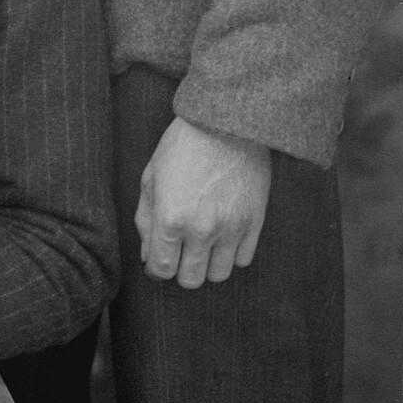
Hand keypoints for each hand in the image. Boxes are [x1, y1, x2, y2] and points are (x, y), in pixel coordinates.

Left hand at [134, 114, 272, 287]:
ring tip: (202, 246)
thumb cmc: (182, 146)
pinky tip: (223, 236)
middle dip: (181, 270)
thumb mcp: (151, 177)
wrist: (227, 123)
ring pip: (219, 275)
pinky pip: (243, 259)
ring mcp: (232, 228)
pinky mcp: (256, 222)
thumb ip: (146, 220)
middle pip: (191, 279)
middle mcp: (201, 230)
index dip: (157, 269)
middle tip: (180, 253)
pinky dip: (231, 254)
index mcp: (170, 219)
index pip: (161, 269)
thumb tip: (148, 254)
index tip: (159, 261)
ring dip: (207, 265)